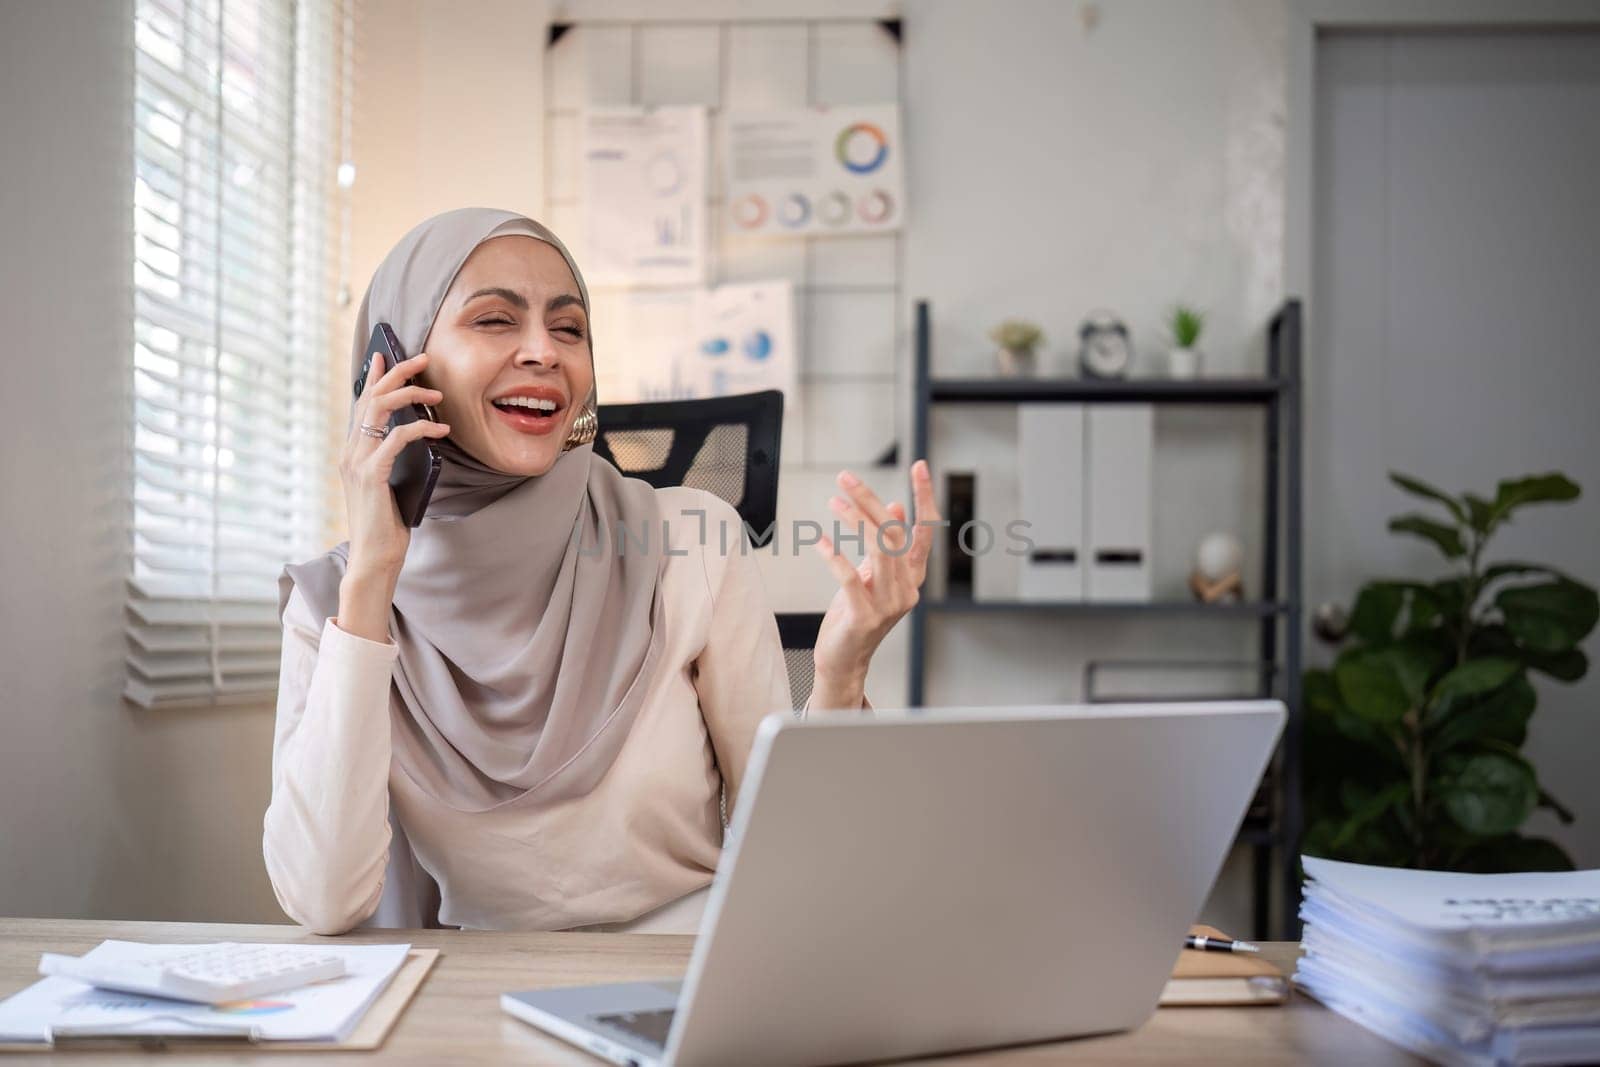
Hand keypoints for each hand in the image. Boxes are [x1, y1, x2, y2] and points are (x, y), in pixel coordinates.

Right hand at [340, 350, 451, 580]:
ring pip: (380, 410)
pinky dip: (421, 429)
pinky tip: (440, 431)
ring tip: (437, 395)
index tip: (387, 354)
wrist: (374, 556)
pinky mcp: (371, 475)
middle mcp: (350, 451)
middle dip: (397, 373)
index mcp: (353, 451)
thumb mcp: (390, 483)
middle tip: (422, 360)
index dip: (375, 377)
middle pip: (371, 397)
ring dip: (411, 395)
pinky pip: (397, 439)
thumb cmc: (387, 523)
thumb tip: (417, 436)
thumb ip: (393, 459)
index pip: (362, 403)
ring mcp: (358, 462)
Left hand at [809, 459, 938, 703]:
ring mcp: (889, 604)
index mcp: (913, 575)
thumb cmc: (856, 613)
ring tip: (834, 500)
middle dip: (870, 501)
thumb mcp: (872, 573)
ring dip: (853, 521)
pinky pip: (849, 578)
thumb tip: (895, 506)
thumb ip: (887, 544)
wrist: (844, 659)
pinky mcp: (865, 617)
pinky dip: (834, 556)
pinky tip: (819, 540)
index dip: (924, 497)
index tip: (919, 466)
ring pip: (878, 551)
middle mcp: (907, 588)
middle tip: (846, 477)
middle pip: (894, 534)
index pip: (925, 530)